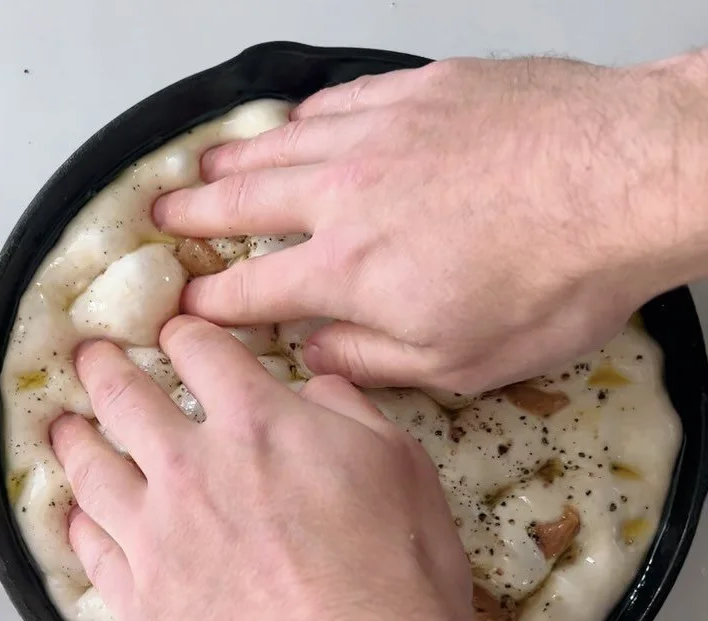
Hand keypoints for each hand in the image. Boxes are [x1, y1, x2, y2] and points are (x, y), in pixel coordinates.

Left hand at [50, 316, 484, 620]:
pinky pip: (88, 551)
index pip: (201, 351)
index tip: (177, 334)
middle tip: (92, 357)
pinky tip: (78, 518)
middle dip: (104, 367)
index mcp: (259, 425)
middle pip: (124, 396)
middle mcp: (193, 470)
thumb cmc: (399, 585)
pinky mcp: (139, 605)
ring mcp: (156, 538)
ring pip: (90, 469)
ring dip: (73, 439)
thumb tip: (316, 391)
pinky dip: (78, 523)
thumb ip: (348, 414)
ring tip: (64, 430)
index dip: (186, 333)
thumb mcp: (402, 469)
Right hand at [153, 54, 707, 394]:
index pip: (254, 289)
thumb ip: (372, 359)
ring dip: (235, 159)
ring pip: (281, 144)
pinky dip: (302, 118)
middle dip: (195, 215)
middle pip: (245, 202)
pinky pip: (337, 100)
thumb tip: (315, 353)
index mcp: (350, 270)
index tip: (184, 307)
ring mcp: (379, 133)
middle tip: (163, 217)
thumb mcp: (459, 362)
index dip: (211, 302)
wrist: (625, 183)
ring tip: (205, 167)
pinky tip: (293, 124)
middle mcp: (346, 194)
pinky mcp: (419, 91)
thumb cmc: (553, 285)